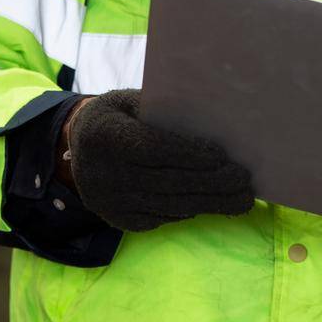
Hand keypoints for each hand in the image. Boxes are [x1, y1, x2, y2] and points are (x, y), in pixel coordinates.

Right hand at [64, 89, 254, 231]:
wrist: (77, 143)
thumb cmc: (121, 115)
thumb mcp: (134, 102)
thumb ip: (165, 111)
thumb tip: (216, 121)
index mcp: (106, 135)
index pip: (154, 148)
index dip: (190, 154)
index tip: (223, 157)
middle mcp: (103, 172)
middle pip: (167, 181)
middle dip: (211, 183)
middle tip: (244, 181)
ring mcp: (108, 200)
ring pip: (168, 204)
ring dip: (209, 203)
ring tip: (241, 200)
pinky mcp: (116, 218)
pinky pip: (160, 217)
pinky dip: (189, 210)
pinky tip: (213, 204)